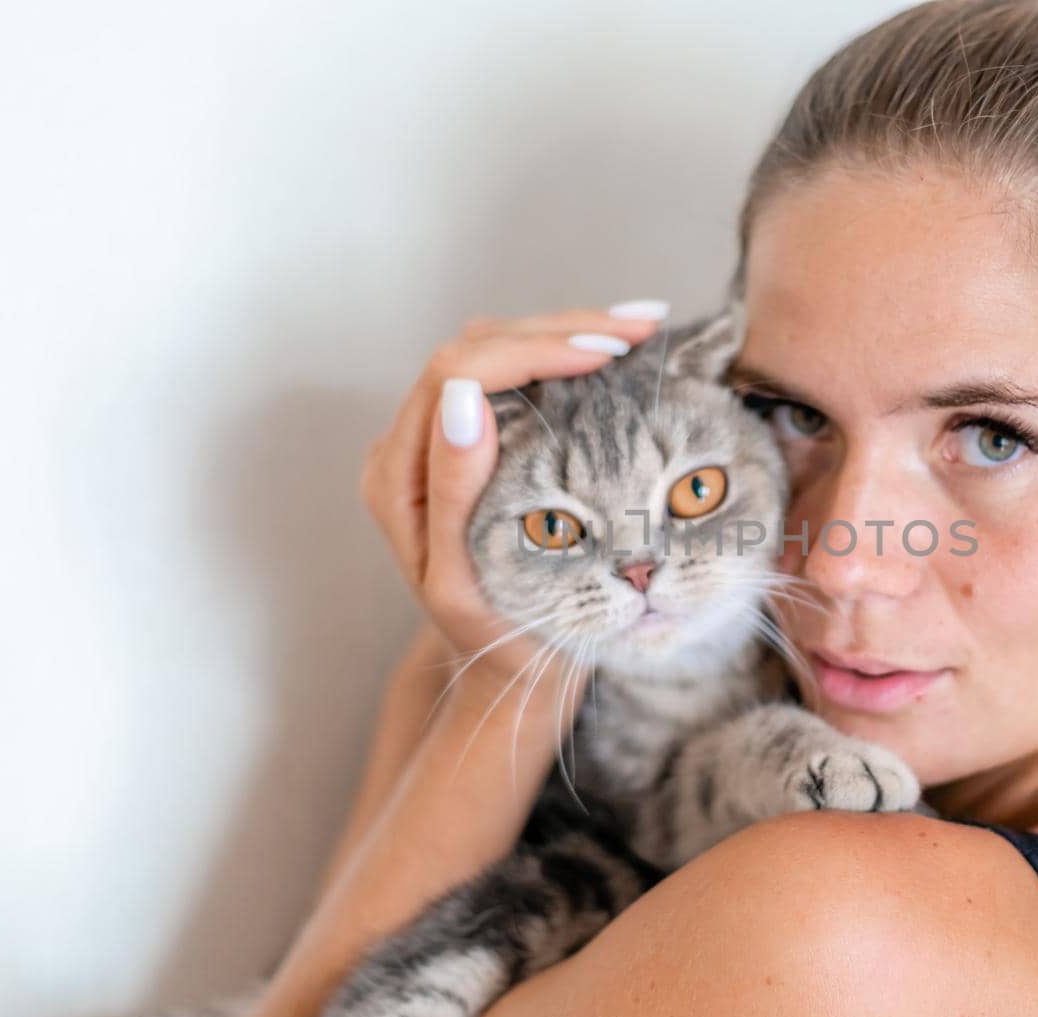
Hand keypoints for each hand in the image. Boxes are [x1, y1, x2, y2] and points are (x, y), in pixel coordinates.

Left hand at [358, 302, 667, 675]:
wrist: (507, 668)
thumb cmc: (494, 637)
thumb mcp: (466, 580)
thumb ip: (453, 491)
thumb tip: (462, 396)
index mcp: (398, 474)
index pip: (457, 375)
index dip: (531, 351)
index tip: (605, 354)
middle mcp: (412, 443)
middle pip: (480, 346)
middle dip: (562, 329)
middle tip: (639, 331)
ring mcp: (446, 435)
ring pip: (501, 347)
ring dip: (570, 330)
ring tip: (639, 328)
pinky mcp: (481, 437)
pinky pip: (518, 373)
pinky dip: (568, 351)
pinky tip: (619, 346)